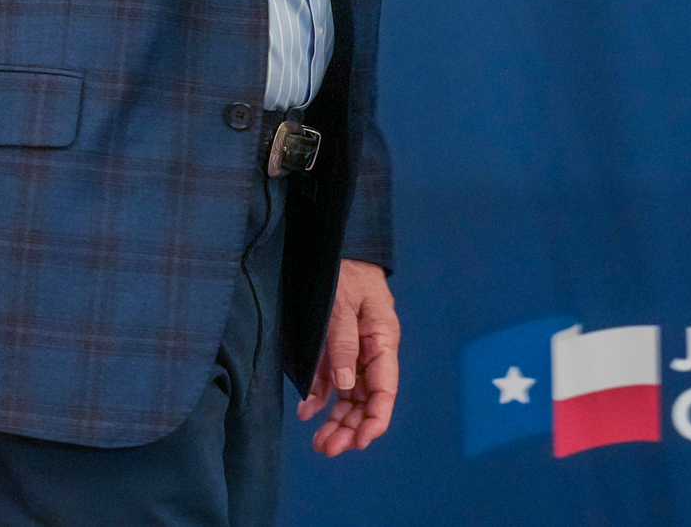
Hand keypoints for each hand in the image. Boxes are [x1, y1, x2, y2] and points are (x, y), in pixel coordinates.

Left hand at [298, 258, 397, 454]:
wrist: (334, 243)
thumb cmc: (343, 268)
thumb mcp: (342, 304)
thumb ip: (343, 344)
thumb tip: (343, 385)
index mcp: (382, 341)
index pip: (384, 391)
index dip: (374, 421)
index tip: (359, 442)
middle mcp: (371, 351)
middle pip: (365, 400)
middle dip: (350, 428)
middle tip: (326, 448)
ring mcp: (353, 350)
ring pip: (348, 395)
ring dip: (336, 420)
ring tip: (318, 443)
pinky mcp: (334, 346)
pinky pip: (330, 379)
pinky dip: (319, 398)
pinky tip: (306, 412)